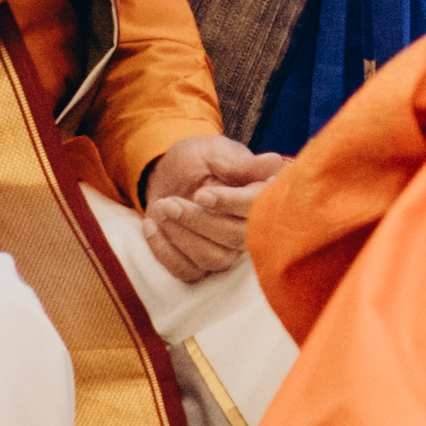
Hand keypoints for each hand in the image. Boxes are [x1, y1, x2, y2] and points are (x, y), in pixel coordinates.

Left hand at [139, 133, 277, 280]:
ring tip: (160, 209)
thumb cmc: (198, 160)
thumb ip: (241, 163)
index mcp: (260, 199)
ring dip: (180, 237)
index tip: (202, 195)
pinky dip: (163, 251)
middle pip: (235, 238)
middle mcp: (249, 230)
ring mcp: (226, 251)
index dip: (231, 205)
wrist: (171, 174)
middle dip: (198, 222)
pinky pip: (187, 272)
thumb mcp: (216, 153)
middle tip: (169, 202)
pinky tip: (150, 226)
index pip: (258, 210)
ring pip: (212, 258)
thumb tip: (275, 161)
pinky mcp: (200, 265)